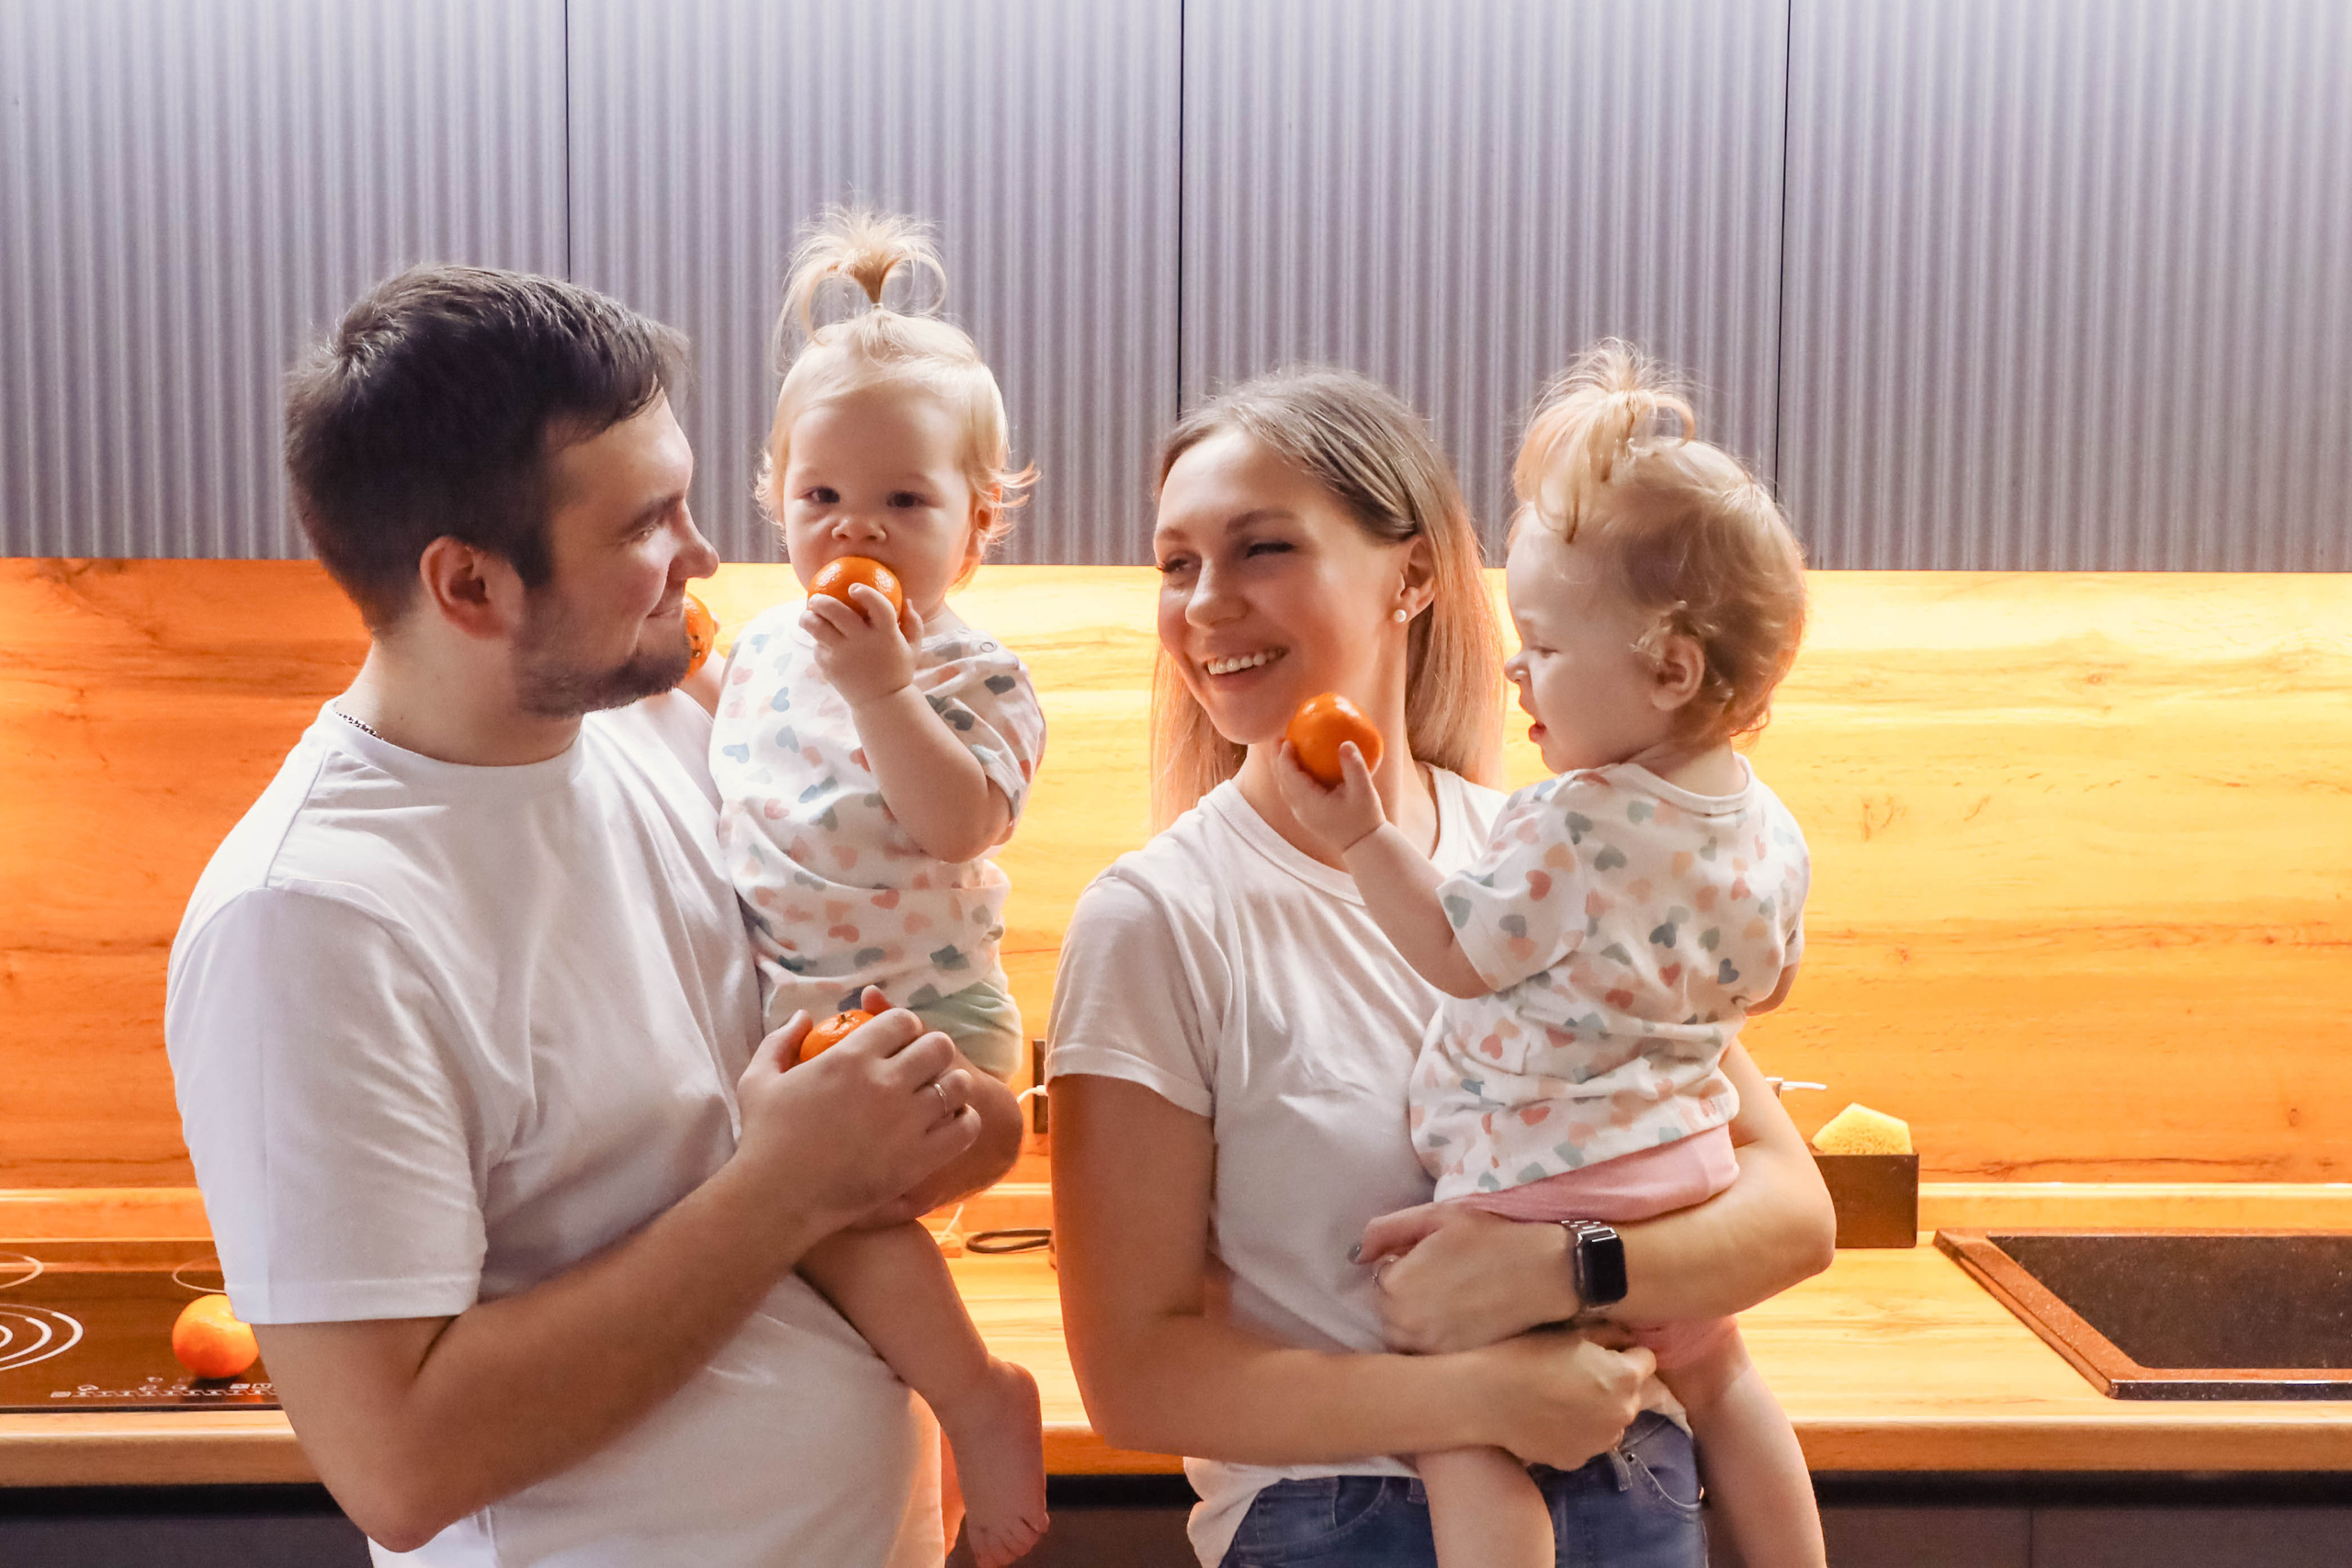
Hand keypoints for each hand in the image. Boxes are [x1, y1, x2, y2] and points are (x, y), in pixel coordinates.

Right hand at [732, 987, 977, 1233]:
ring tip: (941, 1095)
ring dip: (952, 1085)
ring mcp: (906, 1121)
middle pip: (938, 1047)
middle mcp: (885, 1083)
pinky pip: (964, 1127)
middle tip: (925, 1066)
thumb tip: (803, 1015)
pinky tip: (949, 1125)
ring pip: (957, 1085)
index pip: (903, 1021)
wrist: (776, 1199)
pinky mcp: (920, 1158)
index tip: (900, 1040)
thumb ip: (781, 1041)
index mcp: (850, 1057)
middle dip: (934, 1051)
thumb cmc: (763, 1139)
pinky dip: (964, 1121)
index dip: (906, 1026)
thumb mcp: (759, 1079)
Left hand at [802, 584, 924, 705]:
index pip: (877, 605)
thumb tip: (907, 599)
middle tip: (816, 598)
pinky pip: (817, 647)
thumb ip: (913, 623)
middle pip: (835, 610)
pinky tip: (821, 642)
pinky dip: (817, 642)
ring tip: (807, 615)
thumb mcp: (913, 648)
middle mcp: (863, 642)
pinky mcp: (829, 667)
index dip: (865, 592)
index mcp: (886, 634)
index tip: (853, 587)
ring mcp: (843, 654)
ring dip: (807, 617)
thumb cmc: (898, 671)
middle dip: (821, 599)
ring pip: (815, 626)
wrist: (882, 703)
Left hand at [1271, 740, 1385, 856]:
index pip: (1289, 776)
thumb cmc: (1365, 818)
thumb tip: (1346, 742)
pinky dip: (1292, 775)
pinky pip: (1294, 790)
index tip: (1287, 738)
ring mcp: (1302, 813)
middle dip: (1276, 758)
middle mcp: (1300, 809)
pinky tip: (1302, 763)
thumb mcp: (1364, 792)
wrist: (1363, 845)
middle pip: (1281, 779)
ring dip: (1282, 766)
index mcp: (1309, 803)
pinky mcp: (1307, 814)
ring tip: (1284, 746)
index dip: (1284, 756)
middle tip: (1276, 736)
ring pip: (1285, 786)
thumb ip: (1354, 767)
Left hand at [1359, 1202, 1577, 1353]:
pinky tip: (1466, 1323)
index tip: (1435, 1261)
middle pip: (1389, 1312)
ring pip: (1406, 1337)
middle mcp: (1403, 1325)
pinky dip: (1440, 1341)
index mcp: (1394, 1286)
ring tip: (1456, 1303)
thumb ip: (1385, 1231)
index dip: (1407, 1266)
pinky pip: (1429, 1356)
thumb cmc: (1491, 1238)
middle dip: (1410, 1296)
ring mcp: (1428, 1350)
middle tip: (1449, 1281)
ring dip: (1421, 1322)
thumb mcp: (1436, 1217)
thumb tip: (1355, 1255)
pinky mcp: (1453, 1365)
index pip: (1381, 1279)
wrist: (1546, 1273)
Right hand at [1471, 1330, 1653, 1469]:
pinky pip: (1587, 1442)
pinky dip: (1577, 1432)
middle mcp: (1623, 1414)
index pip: (1647, 1360)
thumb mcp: (1572, 1334)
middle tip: (1578, 1374)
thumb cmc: (1527, 1355)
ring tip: (1562, 1399)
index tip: (1603, 1351)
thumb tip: (1625, 1338)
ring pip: (1611, 1421)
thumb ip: (1608, 1335)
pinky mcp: (1579, 1459)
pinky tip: (1550, 1419)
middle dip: (1615, 1384)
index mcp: (1626, 1378)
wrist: (1488, 1397)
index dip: (1626, 1353)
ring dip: (1599, 1411)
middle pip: (1632, 1394)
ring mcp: (1601, 1441)